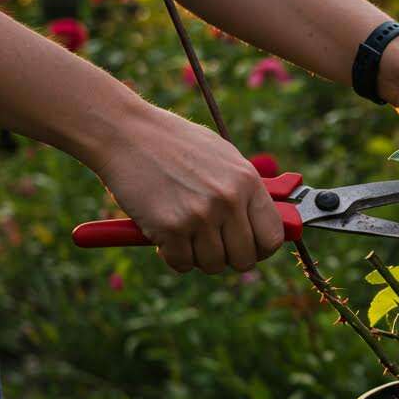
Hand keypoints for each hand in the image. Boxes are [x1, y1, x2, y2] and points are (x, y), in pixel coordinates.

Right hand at [90, 105, 285, 273]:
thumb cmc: (174, 144)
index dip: (261, 250)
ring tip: (185, 232)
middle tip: (211, 247)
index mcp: (248, 181)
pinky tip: (164, 233)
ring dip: (198, 257)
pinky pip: (181, 264)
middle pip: (245, 259)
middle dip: (228, 259)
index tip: (250, 250)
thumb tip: (262, 224)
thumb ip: (244, 191)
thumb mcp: (223, 157)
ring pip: (213, 265)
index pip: (272, 237)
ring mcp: (200, 215)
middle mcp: (229, 200)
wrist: (126, 133)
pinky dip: (172, 256)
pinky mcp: (170, 228)